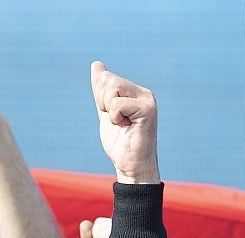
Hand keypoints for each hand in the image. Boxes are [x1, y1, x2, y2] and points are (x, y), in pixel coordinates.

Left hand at [91, 61, 158, 183]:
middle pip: (109, 80)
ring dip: (109, 111)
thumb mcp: (105, 111)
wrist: (130, 164)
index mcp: (134, 92)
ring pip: (112, 90)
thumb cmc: (120, 142)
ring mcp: (147, 100)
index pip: (106, 78)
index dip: (100, 98)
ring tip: (122, 123)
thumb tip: (96, 64)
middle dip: (103, 102)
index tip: (112, 116)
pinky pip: (117, 104)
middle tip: (116, 121)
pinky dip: (115, 118)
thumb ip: (101, 90)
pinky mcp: (147, 109)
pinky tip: (126, 127)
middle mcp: (143, 93)